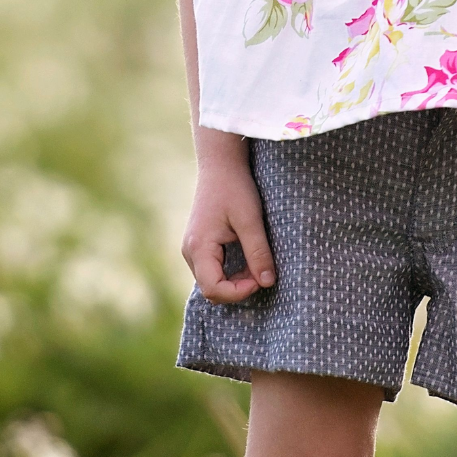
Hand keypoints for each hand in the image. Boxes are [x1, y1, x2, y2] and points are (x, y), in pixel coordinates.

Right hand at [181, 141, 275, 303]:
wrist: (221, 164)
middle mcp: (190, 251)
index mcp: (199, 247)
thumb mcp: (251, 220)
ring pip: (211, 280)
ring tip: (256, 262)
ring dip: (235, 279)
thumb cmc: (235, 188)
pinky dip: (230, 270)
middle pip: (211, 289)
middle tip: (261, 271)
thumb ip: (258, 252)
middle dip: (238, 287)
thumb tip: (267, 283)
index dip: (238, 292)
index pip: (213, 289)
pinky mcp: (198, 244)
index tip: (261, 279)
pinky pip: (212, 269)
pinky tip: (247, 257)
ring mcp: (192, 248)